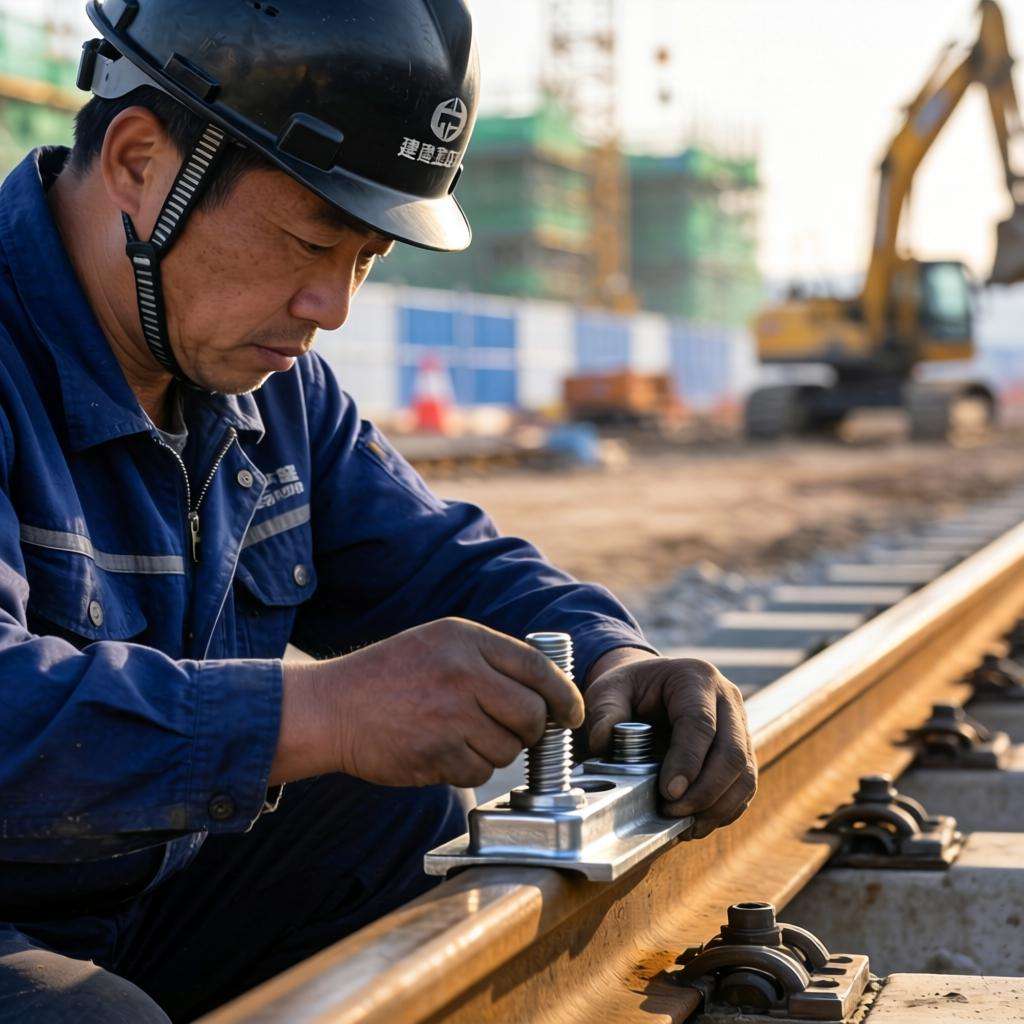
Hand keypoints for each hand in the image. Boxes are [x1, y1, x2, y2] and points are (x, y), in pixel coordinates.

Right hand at [273, 618, 583, 788]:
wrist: (333, 708)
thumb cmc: (389, 676)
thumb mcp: (439, 642)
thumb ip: (489, 658)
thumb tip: (546, 690)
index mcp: (467, 640)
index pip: (538, 668)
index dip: (565, 696)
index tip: (572, 713)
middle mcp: (463, 674)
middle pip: (531, 713)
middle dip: (532, 730)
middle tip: (516, 731)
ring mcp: (450, 715)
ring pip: (509, 748)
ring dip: (497, 750)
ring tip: (463, 736)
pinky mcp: (437, 753)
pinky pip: (479, 771)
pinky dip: (470, 767)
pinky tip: (443, 751)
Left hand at [585, 652, 755, 838]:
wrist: (649, 687)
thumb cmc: (629, 688)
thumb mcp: (609, 689)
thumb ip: (605, 712)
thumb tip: (603, 743)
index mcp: (695, 678)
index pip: (700, 724)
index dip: (687, 762)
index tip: (668, 793)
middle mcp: (727, 699)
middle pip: (732, 753)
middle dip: (704, 792)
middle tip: (671, 812)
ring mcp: (740, 725)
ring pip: (744, 773)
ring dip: (717, 806)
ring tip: (684, 824)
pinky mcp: (743, 749)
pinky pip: (744, 785)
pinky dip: (724, 809)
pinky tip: (696, 822)